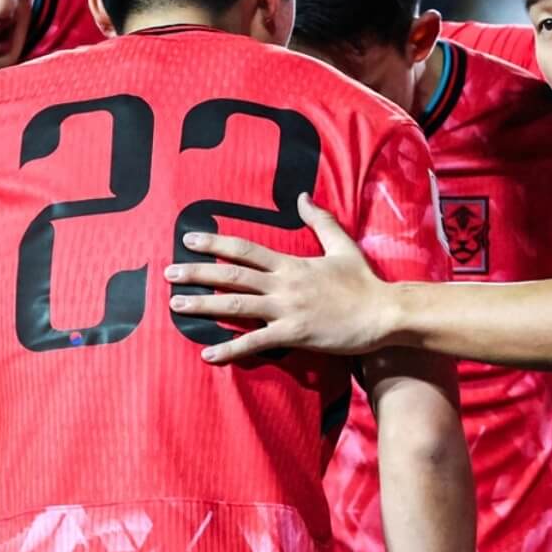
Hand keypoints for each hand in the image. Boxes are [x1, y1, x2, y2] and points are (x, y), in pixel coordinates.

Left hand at [164, 194, 398, 362]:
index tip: (189, 239)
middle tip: (168, 273)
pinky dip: (229, 349)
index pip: (245, 250)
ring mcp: (286, 310)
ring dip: (202, 306)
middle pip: (231, 276)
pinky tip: (207, 354)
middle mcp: (283, 284)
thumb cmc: (364, 283)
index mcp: (291, 263)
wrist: (384, 313)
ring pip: (235, 306)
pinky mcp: (293, 335)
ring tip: (175, 305)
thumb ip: (320, 221)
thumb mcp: (343, 246)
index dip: (215, 243)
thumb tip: (302, 196)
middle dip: (196, 273)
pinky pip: (254, 343)